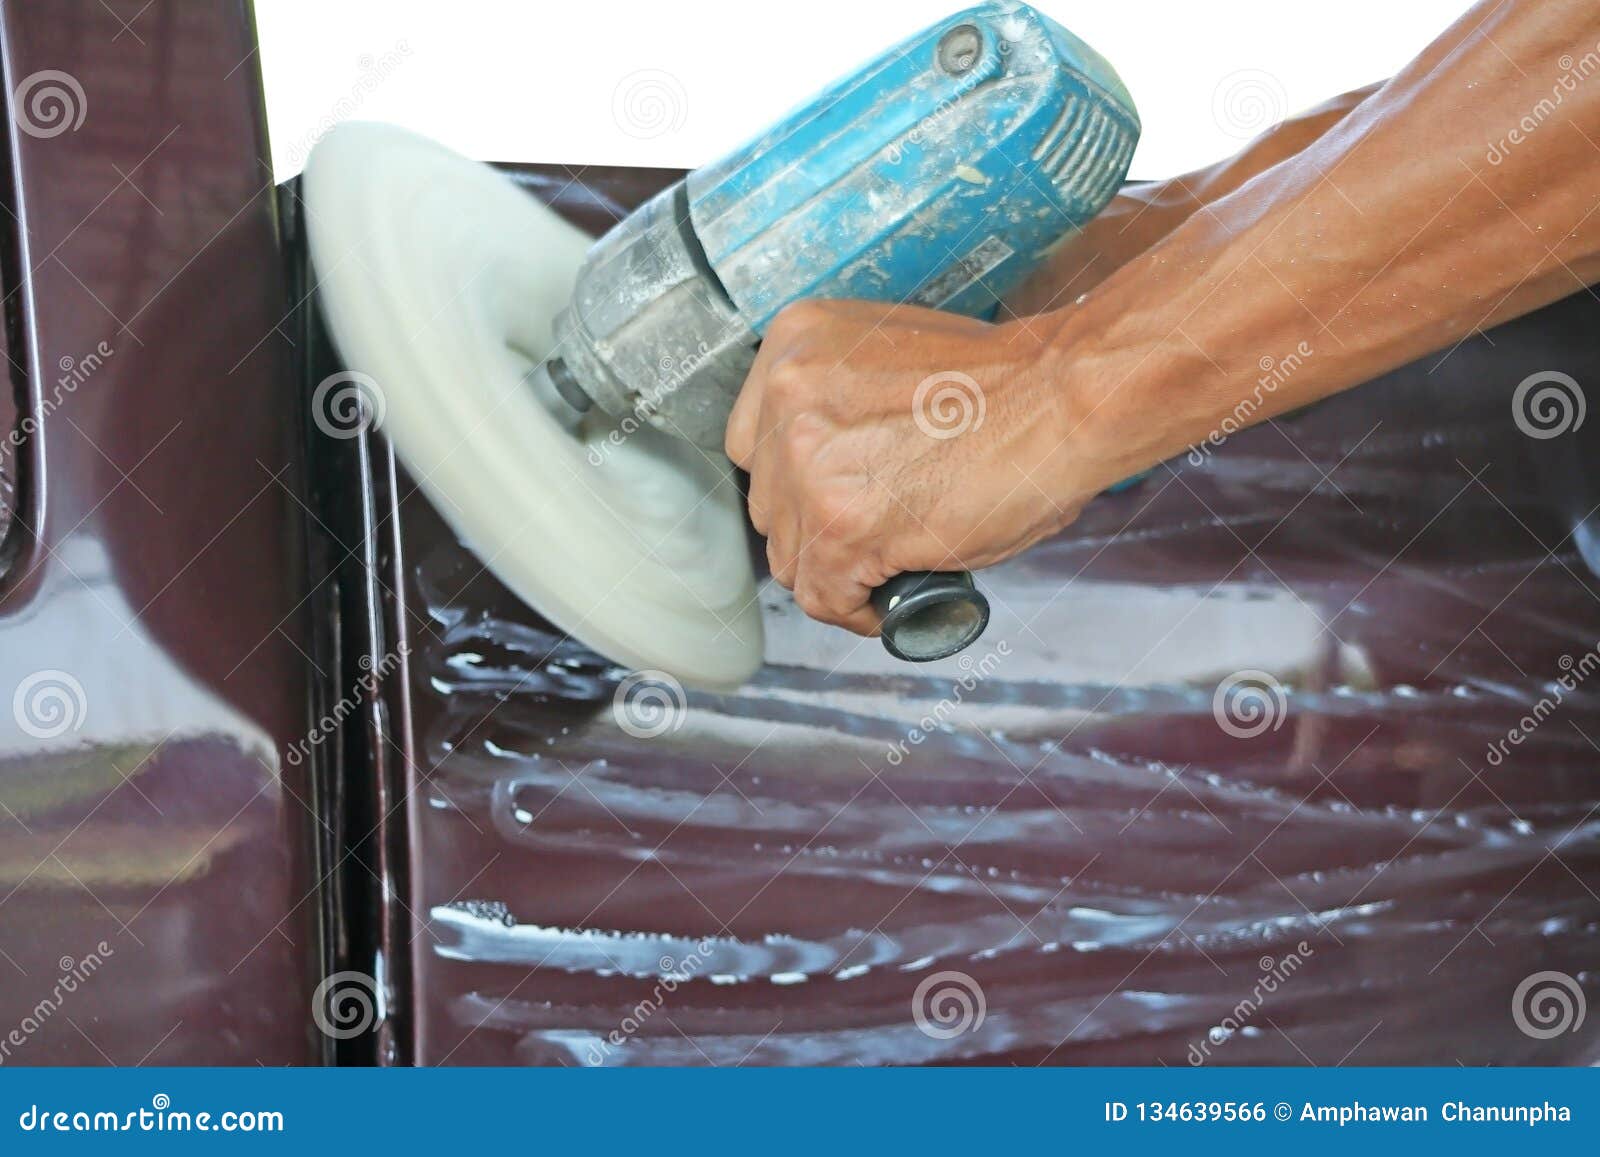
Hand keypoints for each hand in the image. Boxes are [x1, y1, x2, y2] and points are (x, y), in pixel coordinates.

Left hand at [724, 299, 1103, 635]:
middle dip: (815, 531)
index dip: (793, 484)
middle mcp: (789, 398)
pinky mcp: (845, 525)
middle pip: (769, 503)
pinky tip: (884, 605)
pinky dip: (853, 611)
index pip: (755, 443)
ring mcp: (810, 463)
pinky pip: (823, 595)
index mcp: (794, 344)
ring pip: (791, 557)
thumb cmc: (1004, 383)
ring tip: (884, 571)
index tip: (827, 502)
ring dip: (834, 574)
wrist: (1064, 397)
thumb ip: (838, 404)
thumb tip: (823, 469)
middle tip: (868, 540)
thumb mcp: (886, 361)